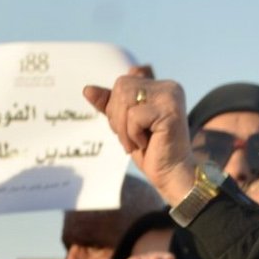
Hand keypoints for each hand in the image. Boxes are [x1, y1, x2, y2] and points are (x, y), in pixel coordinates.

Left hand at [79, 76, 195, 204]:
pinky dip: (133, 134)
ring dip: (124, 128)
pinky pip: (134, 115)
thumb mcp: (125, 125)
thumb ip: (110, 105)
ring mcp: (171, 97)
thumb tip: (87, 89)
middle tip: (130, 138)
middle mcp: (169, 87)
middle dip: (117, 117)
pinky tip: (147, 144)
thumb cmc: (151, 152)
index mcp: (160, 86)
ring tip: (137, 143)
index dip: (116, 107)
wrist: (171, 176)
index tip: (129, 128)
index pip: (122, 83)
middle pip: (122, 87)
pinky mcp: (170, 111)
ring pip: (125, 99)